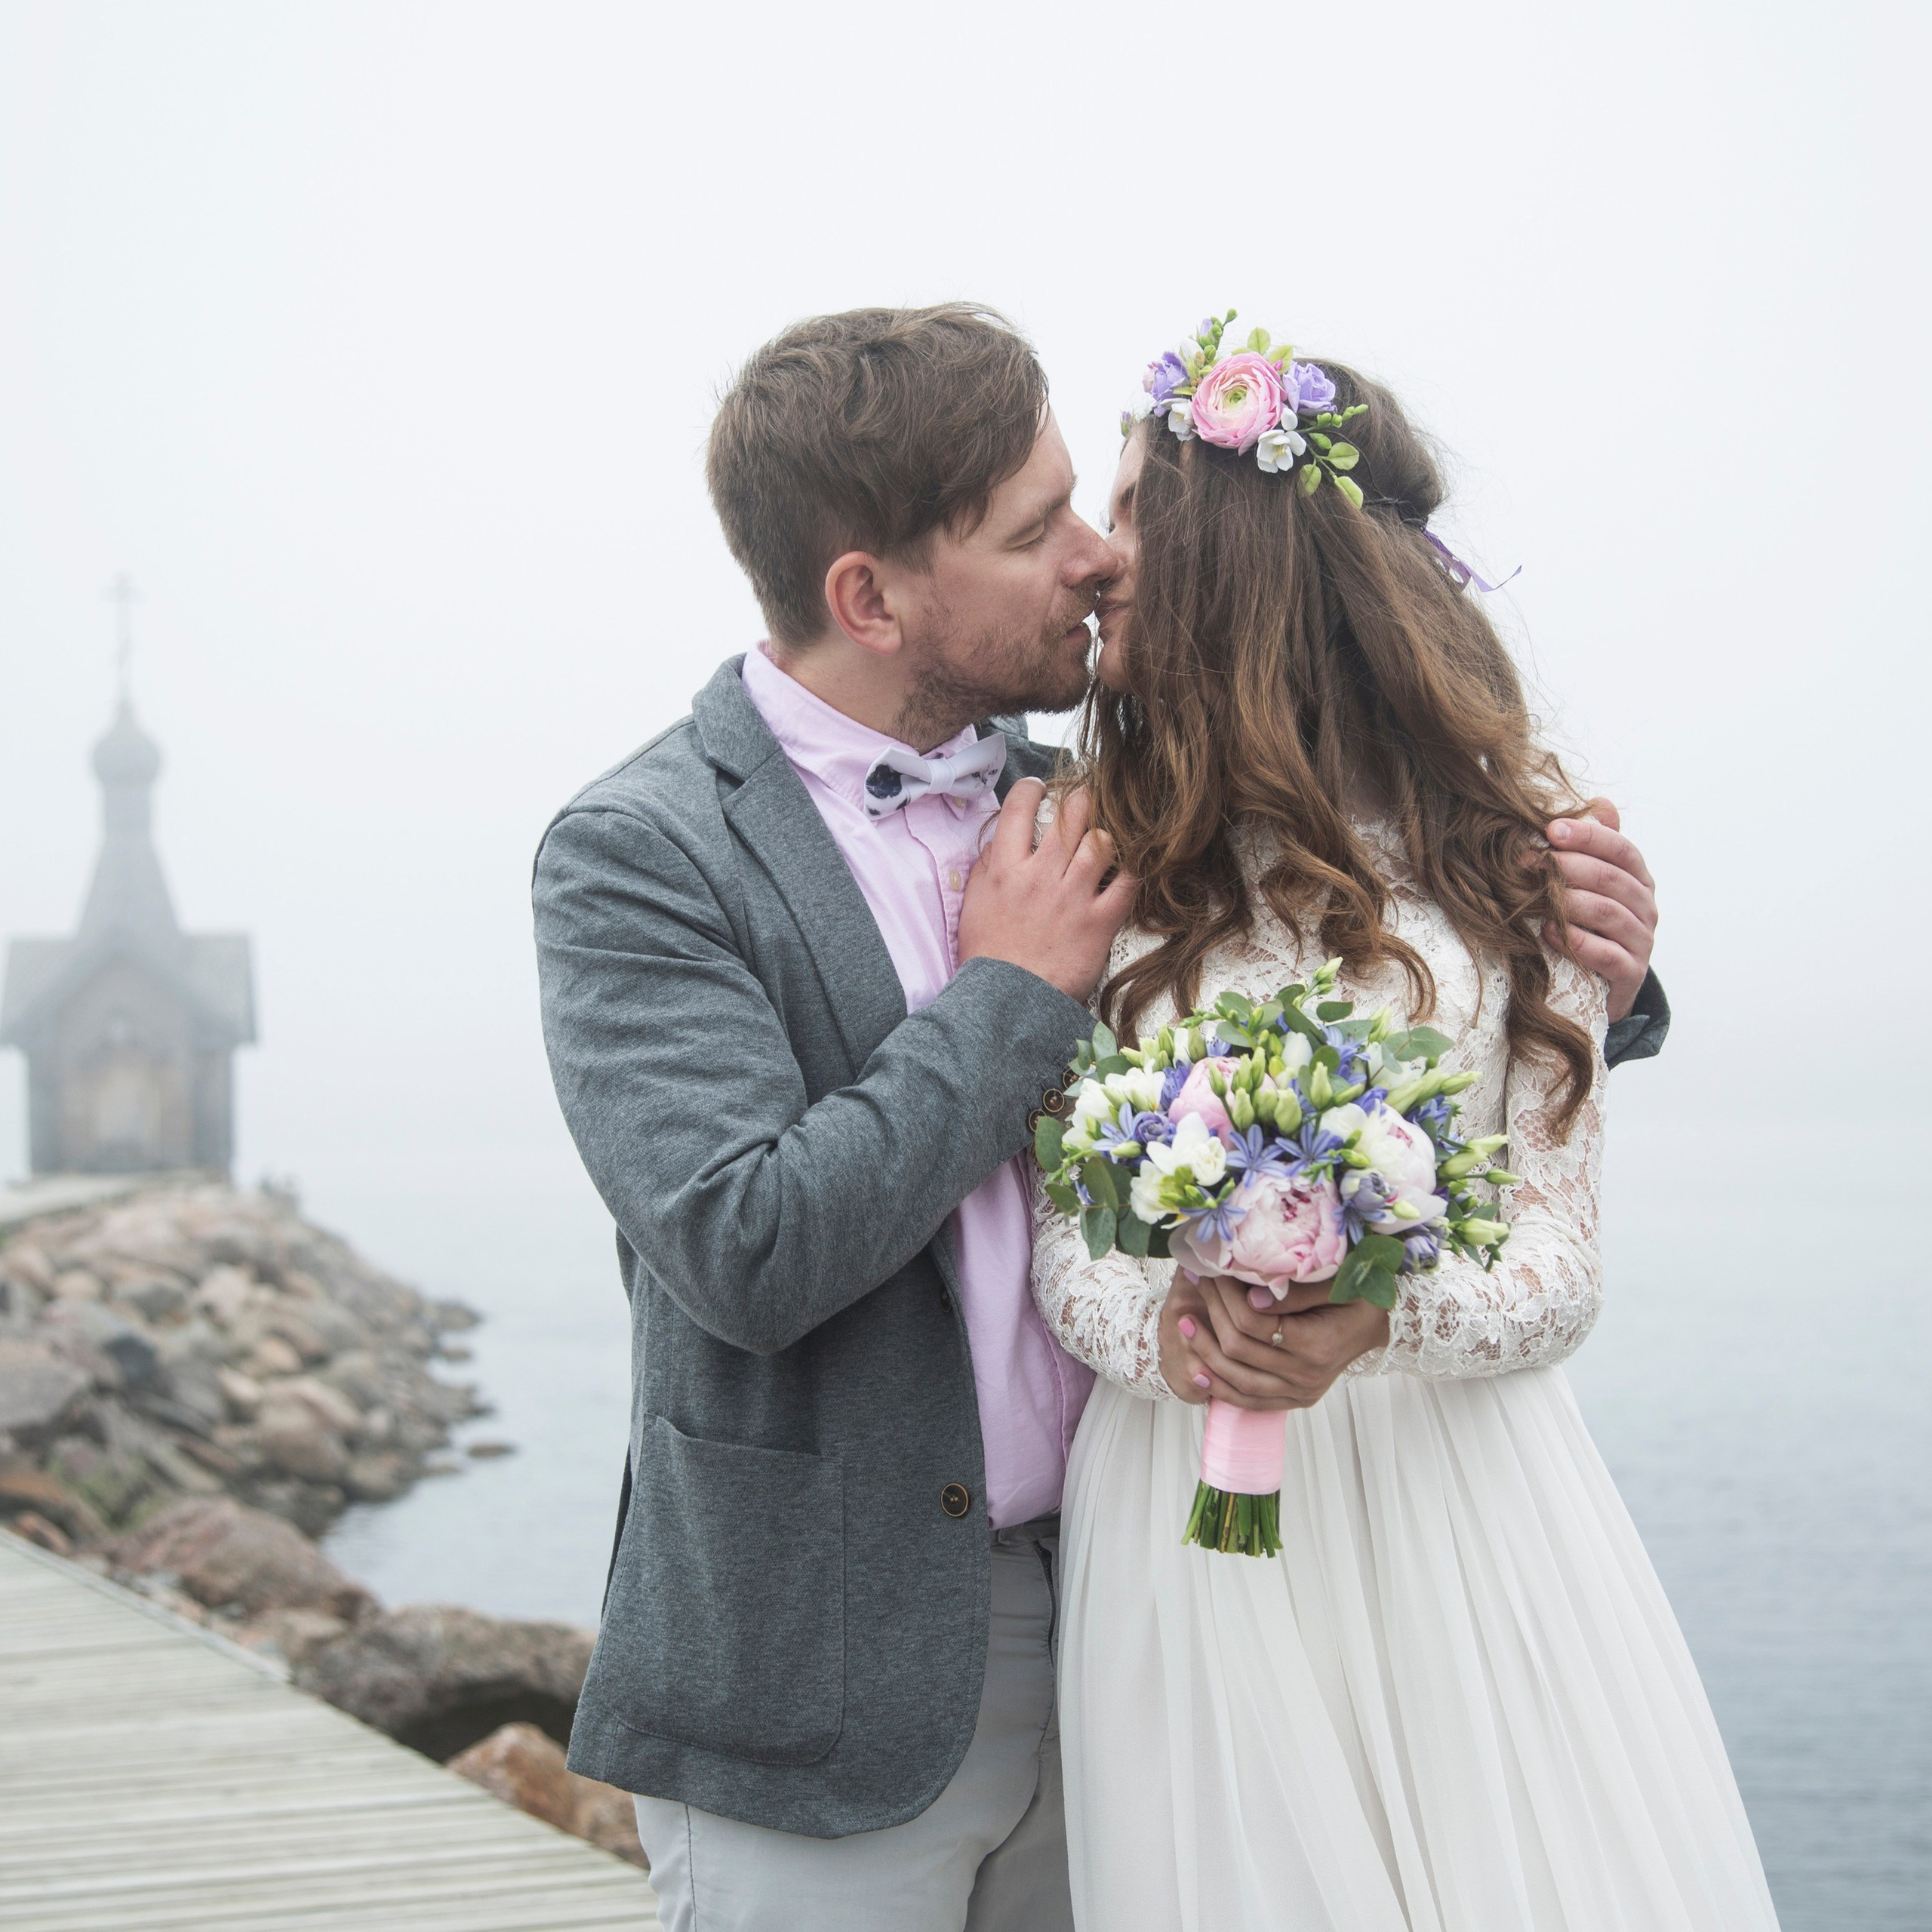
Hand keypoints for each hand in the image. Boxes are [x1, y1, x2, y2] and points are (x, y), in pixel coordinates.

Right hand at [958, 780, 1136, 1001]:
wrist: (1007, 1002)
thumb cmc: (989, 955)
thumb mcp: (973, 905)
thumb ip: (986, 867)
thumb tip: (1000, 839)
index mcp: (1006, 869)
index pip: (1019, 808)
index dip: (1032, 788)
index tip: (1039, 788)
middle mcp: (1041, 876)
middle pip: (1071, 816)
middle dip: (1082, 798)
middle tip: (1088, 797)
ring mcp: (1073, 898)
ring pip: (1102, 841)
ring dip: (1109, 830)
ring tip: (1110, 830)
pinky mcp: (1099, 922)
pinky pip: (1128, 884)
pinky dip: (1135, 868)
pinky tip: (1135, 863)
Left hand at [1159, 1272, 1388, 1409]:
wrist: (1378, 1326)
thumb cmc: (1359, 1297)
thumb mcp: (1337, 1283)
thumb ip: (1295, 1291)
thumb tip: (1250, 1295)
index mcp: (1317, 1344)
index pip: (1253, 1322)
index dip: (1226, 1295)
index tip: (1212, 1270)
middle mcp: (1306, 1376)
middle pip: (1239, 1348)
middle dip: (1210, 1313)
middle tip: (1196, 1282)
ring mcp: (1299, 1393)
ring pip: (1237, 1379)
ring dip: (1204, 1350)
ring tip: (1183, 1321)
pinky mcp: (1293, 1401)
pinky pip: (1248, 1401)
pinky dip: (1220, 1388)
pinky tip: (1198, 1370)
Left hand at [1543, 798, 1656, 1021]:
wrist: (1604, 984)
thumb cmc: (1592, 926)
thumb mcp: (1594, 885)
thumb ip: (1597, 847)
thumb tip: (1601, 802)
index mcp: (1638, 879)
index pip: (1621, 850)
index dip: (1589, 837)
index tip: (1551, 830)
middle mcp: (1646, 907)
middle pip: (1611, 879)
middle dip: (1568, 866)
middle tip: (1528, 862)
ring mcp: (1642, 941)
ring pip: (1608, 914)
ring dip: (1569, 902)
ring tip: (1536, 897)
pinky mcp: (1631, 974)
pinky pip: (1607, 955)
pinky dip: (1577, 942)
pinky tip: (1549, 934)